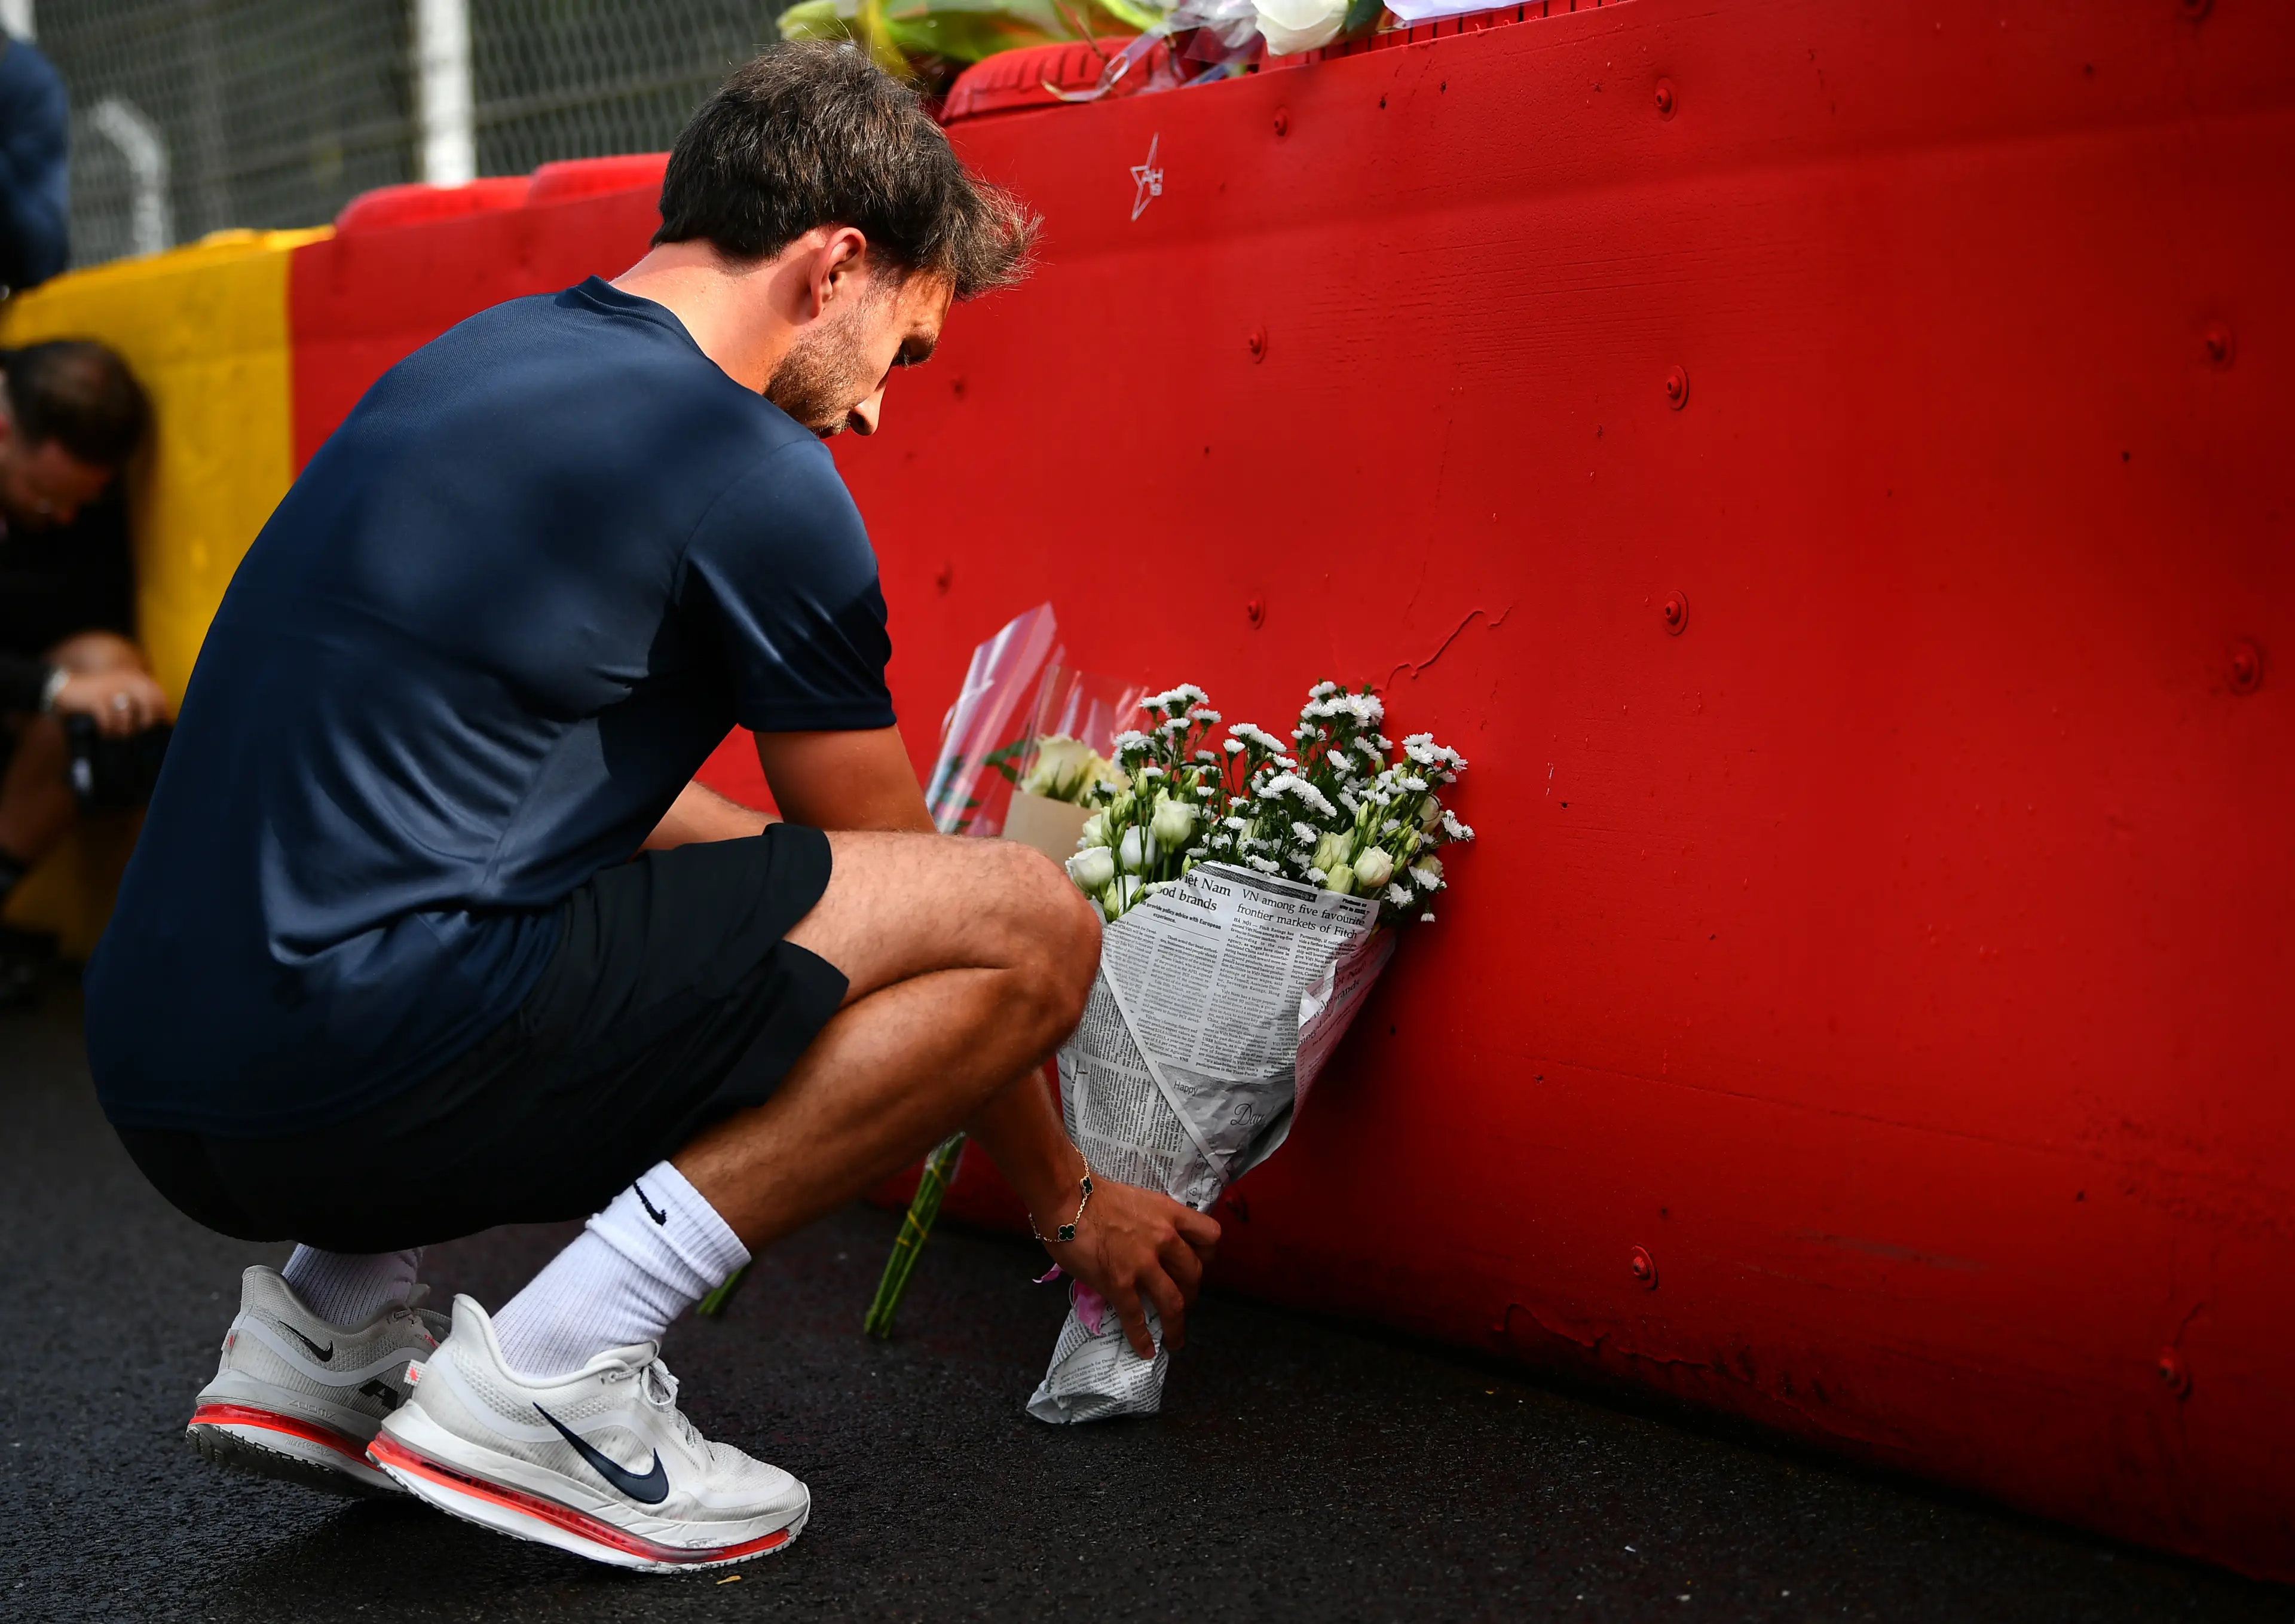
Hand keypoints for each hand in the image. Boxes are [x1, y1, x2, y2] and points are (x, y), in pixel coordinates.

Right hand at [54, 669, 169, 736]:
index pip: (159, 696)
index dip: (162, 713)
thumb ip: (141, 701)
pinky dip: (108, 730)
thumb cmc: (99, 695)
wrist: (65, 687)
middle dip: (146, 723)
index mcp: (135, 678)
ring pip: (128, 716)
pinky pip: (108, 720)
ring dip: (124, 730)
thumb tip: (163, 721)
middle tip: (138, 733)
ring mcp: (110, 689)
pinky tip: (105, 733)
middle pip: (149, 706)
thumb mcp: (121, 691)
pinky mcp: (95, 698)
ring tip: (118, 734)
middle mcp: (126, 681)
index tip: (158, 727)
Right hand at [1047, 1173, 1219, 1359]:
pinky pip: (1137, 1317)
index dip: (1208, 1254)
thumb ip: (1153, 1224)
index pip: (1210, 1236)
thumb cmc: (1095, 1196)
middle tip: (1184, 1300)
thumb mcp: (1140, 1201)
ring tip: (1175, 1339)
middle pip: (1194, 1274)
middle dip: (1192, 1292)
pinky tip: (1146, 1350)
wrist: (1067, 1198)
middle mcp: (1164, 1239)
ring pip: (1174, 1302)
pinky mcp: (1120, 1283)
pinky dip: (1143, 1338)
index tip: (1199, 1263)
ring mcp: (1143, 1263)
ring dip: (1177, 1325)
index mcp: (1170, 1214)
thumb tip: (1152, 1245)